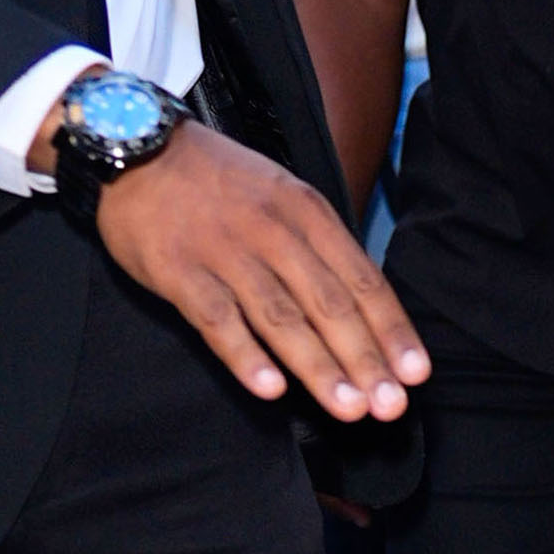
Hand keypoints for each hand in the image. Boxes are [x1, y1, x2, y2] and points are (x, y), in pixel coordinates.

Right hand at [67, 118, 429, 421]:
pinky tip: (271, 390)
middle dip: (366, 359)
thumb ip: (320, 246)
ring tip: (349, 408)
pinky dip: (246, 356)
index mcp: (310, 214)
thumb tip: (364, 305)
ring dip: (319, 367)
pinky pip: (217, 320)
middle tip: (391, 406)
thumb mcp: (285, 195)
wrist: (137, 145)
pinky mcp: (177, 271)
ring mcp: (225, 253)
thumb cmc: (221, 182)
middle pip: (331, 305)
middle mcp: (275, 233)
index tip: (416, 373)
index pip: (363, 281)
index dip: (392, 331)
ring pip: (282, 318)